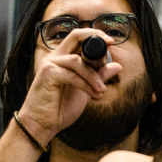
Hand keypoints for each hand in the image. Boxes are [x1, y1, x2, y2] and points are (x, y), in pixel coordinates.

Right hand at [16, 28, 122, 144]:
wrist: (43, 124)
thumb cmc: (61, 107)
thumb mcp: (87, 89)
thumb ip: (99, 76)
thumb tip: (118, 66)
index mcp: (63, 58)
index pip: (79, 38)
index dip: (95, 36)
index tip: (111, 41)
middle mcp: (55, 57)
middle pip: (75, 36)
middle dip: (94, 38)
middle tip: (110, 44)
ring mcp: (50, 64)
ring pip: (77, 61)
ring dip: (94, 76)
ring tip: (101, 90)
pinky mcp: (47, 74)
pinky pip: (72, 75)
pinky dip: (85, 85)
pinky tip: (94, 95)